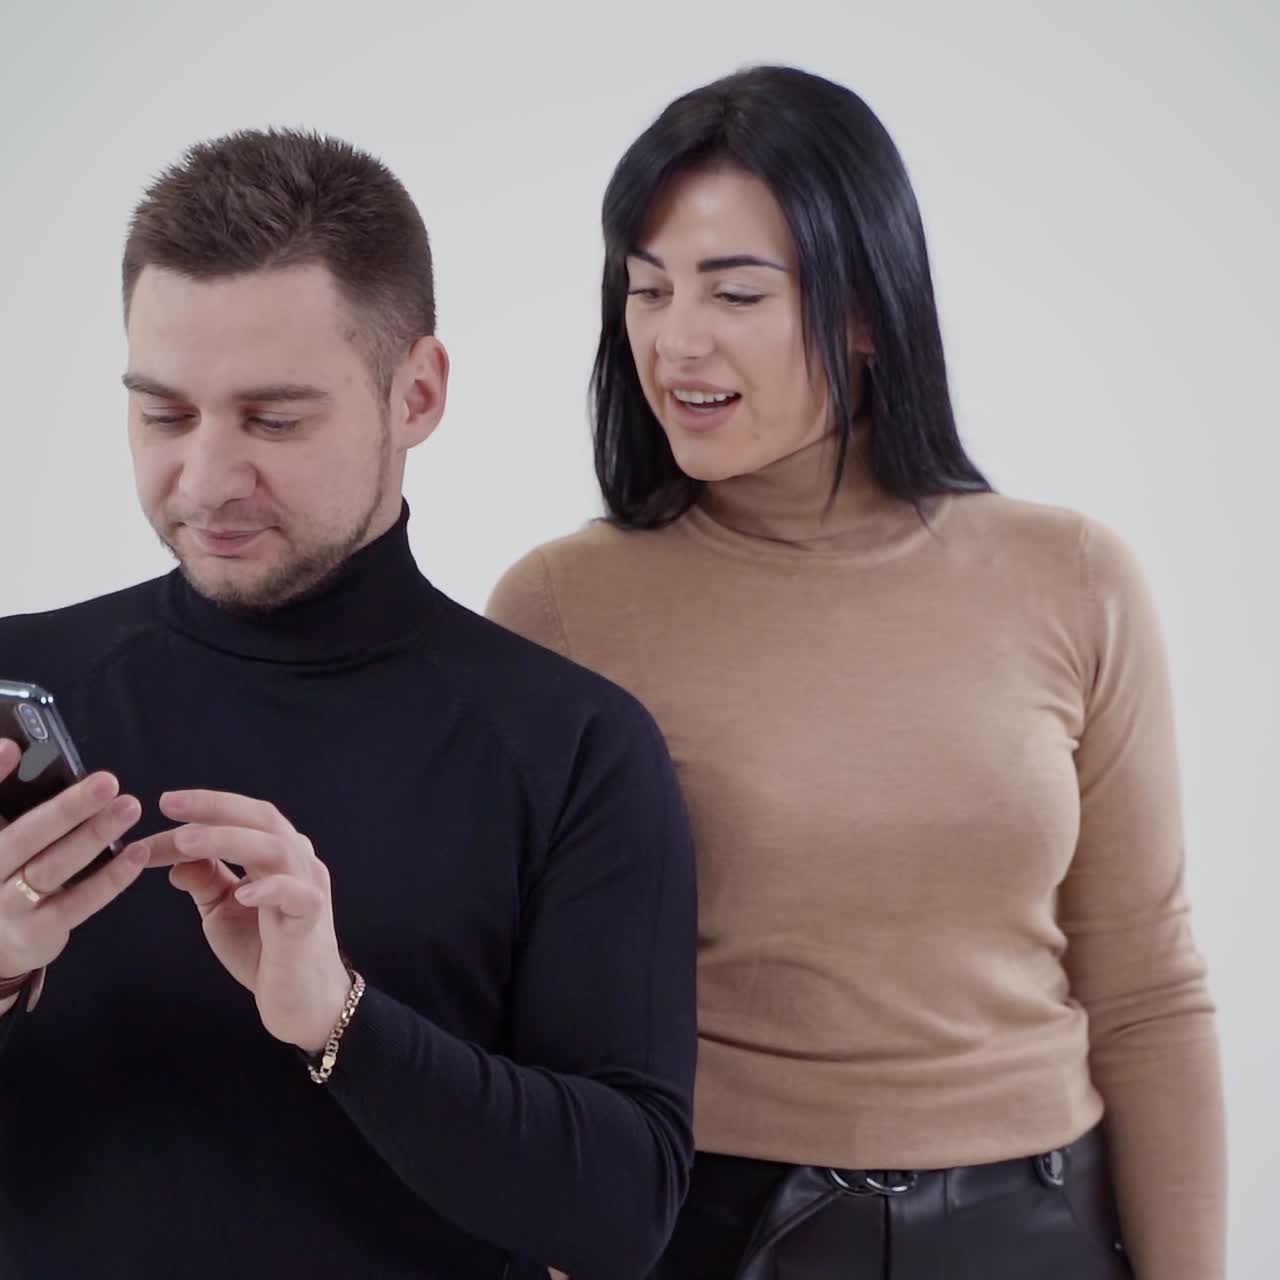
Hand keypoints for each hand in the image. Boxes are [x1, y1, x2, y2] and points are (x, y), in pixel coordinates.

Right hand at [0, 739, 146, 1007]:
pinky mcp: (36, 934)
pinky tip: (137, 853)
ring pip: (51, 868)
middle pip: (21, 838)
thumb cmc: (1, 874)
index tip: (12, 746)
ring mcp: (6, 908)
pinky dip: (109, 878)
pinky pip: (78, 903)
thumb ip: (10, 802)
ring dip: (93, 836)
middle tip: (107, 781)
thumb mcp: (1, 836)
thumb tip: (24, 750)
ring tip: (130, 807)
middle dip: (65, 809)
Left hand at [129, 789, 350, 1052]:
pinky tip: (241, 894)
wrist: (300, 1000)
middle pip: (261, 818)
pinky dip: (269, 888)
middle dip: (215, 807)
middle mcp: (296, 860)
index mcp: (274, 853)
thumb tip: (177, 860)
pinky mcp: (311, 916)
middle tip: (170, 804)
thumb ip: (205, 881)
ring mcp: (308, 885)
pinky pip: (296, 894)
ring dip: (230, 840)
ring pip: (276, 848)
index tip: (155, 815)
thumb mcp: (222, 910)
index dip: (198, 812)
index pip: (238, 819)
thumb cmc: (264, 950)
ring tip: (186, 842)